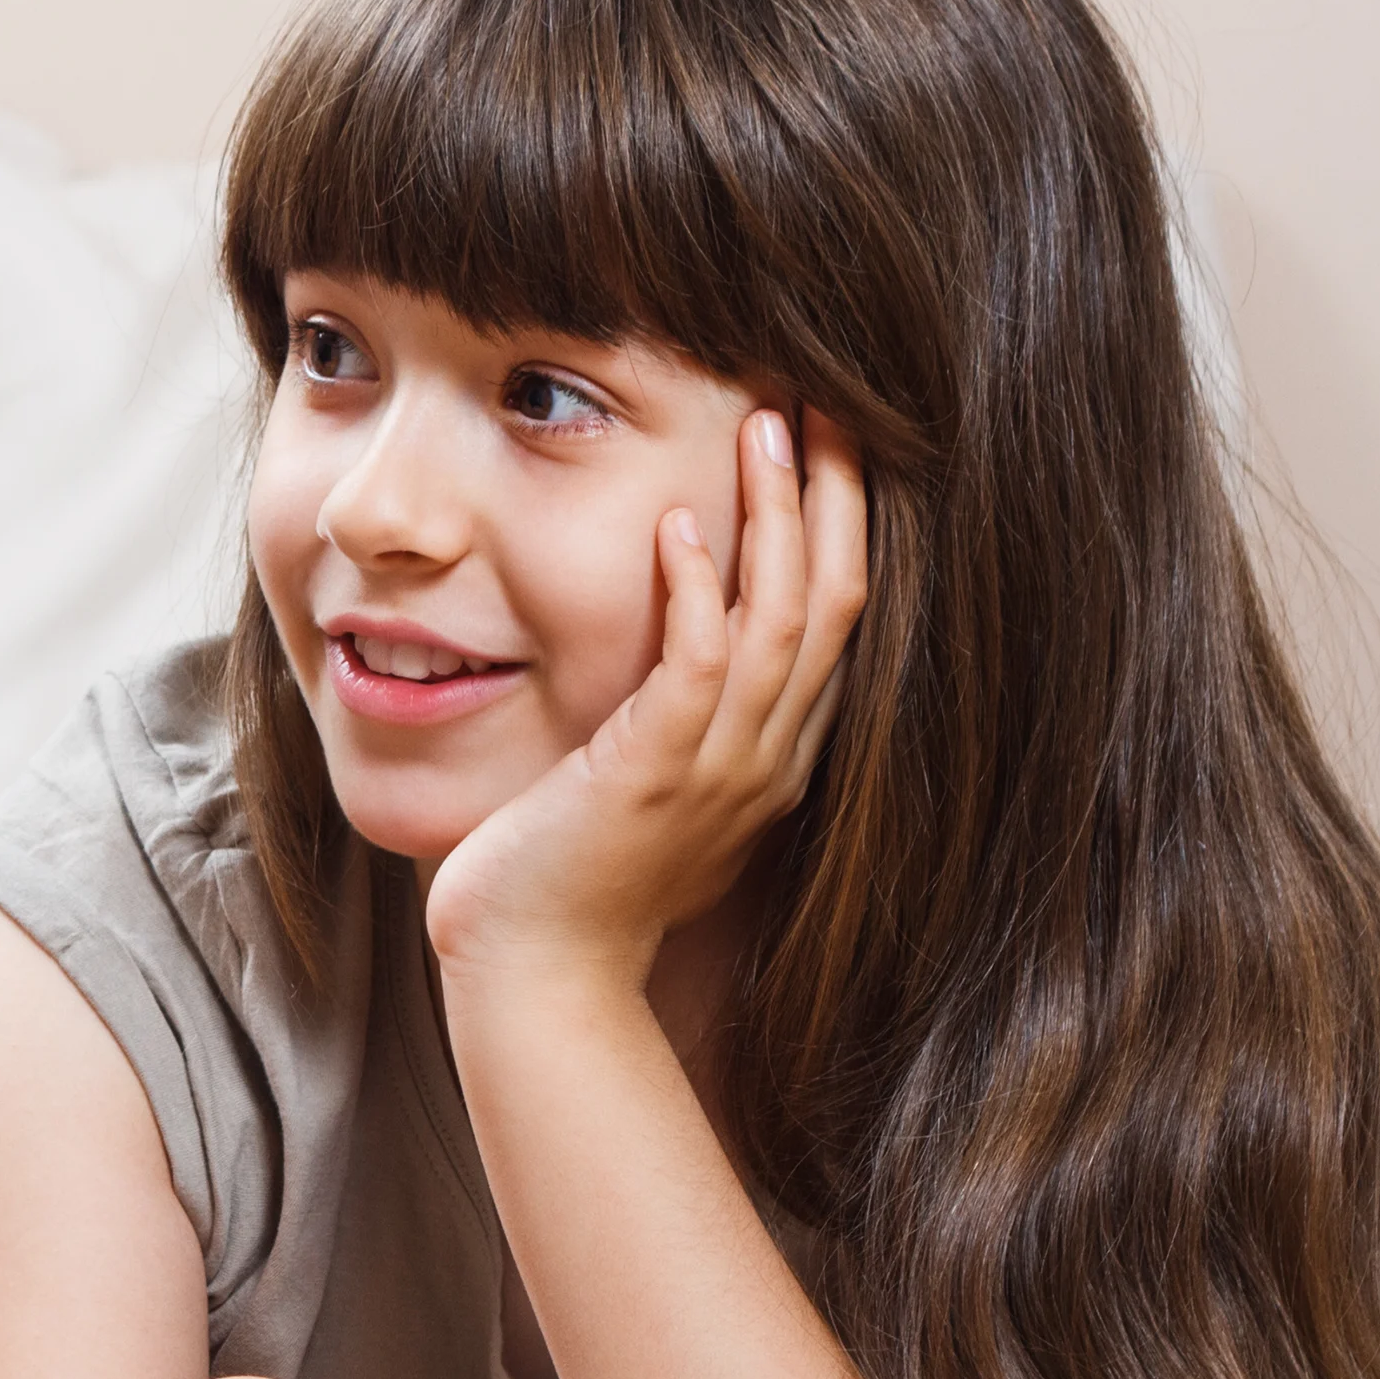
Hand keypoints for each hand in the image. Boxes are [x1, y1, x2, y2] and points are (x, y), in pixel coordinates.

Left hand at [422, 405, 868, 986]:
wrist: (537, 974)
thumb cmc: (572, 880)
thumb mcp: (648, 786)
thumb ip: (676, 718)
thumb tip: (677, 649)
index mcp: (774, 756)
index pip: (837, 620)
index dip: (842, 526)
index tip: (829, 443)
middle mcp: (767, 758)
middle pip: (836, 603)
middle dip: (835, 498)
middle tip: (825, 404)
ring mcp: (720, 769)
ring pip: (785, 620)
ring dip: (778, 516)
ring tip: (767, 427)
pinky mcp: (655, 776)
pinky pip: (699, 666)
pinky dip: (697, 589)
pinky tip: (680, 522)